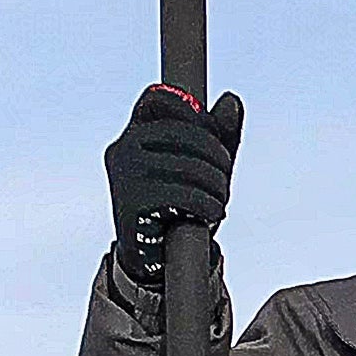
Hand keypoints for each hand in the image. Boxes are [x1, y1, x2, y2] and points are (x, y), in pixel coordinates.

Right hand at [106, 83, 243, 285]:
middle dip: (215, 154)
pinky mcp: (131, 203)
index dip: (193, 112)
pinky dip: (206, 203)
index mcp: (135, 132)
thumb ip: (218, 134)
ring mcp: (124, 175)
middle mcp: (123, 148)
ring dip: (215, 183)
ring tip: (220, 199)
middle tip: (225, 177)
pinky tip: (213, 212)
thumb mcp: (201, 166)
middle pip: (181, 131)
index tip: (212, 139)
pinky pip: (180, 194)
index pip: (159, 98)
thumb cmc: (176, 205)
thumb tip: (232, 100)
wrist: (151, 257)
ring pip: (185, 164)